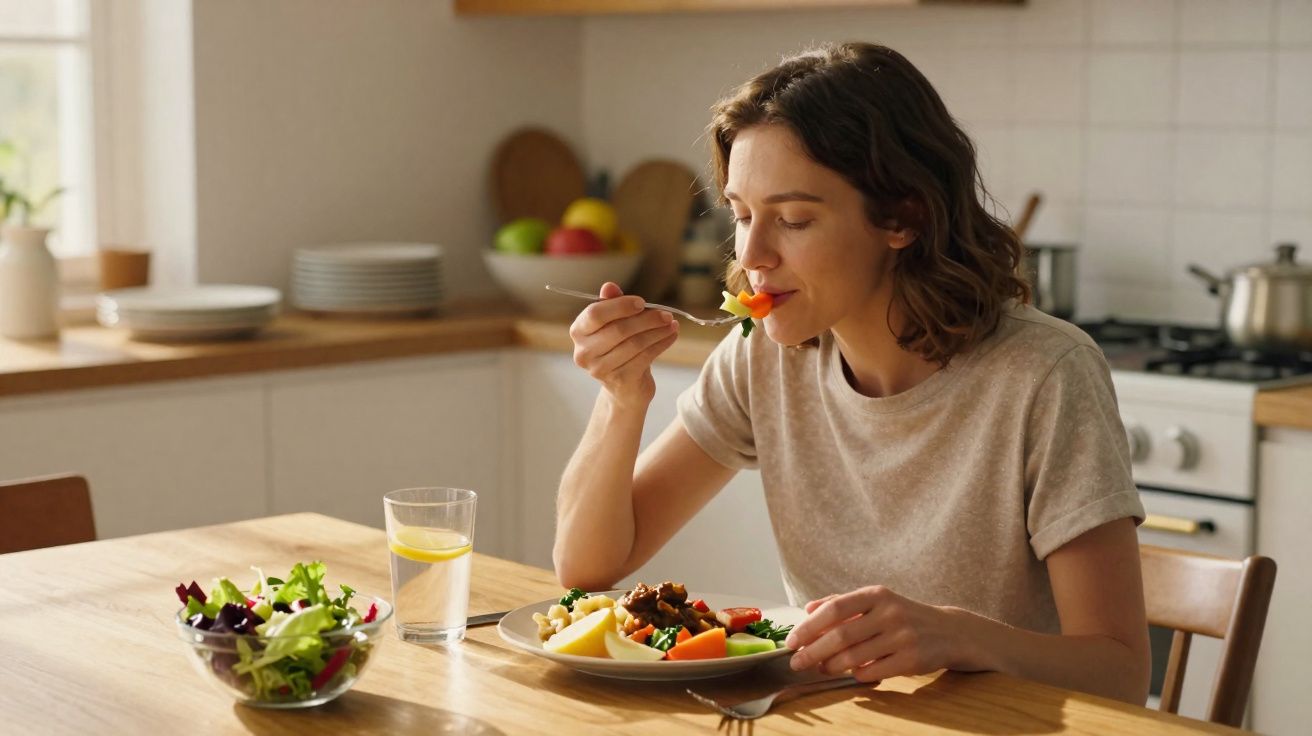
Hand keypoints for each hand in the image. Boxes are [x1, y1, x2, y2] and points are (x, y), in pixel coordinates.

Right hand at [568, 282, 678, 405]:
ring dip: (658, 332)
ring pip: (635, 344)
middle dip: (647, 320)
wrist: (624, 387)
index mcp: (579, 332)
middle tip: (667, 314)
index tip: (642, 302)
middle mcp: (584, 352)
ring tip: (672, 324)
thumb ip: (611, 304)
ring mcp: (600, 369)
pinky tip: (671, 337)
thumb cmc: (618, 348)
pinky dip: (661, 345)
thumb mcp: (614, 324)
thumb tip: (609, 286)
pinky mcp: (619, 380)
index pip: (595, 314)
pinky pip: (645, 357)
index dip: (620, 306)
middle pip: (619, 330)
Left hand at [783, 586, 966, 682]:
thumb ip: (841, 603)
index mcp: (876, 594)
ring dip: (831, 666)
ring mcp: (903, 636)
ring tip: (820, 668)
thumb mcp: (876, 601)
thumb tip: (808, 609)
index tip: (791, 641)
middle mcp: (890, 612)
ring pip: (855, 657)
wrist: (949, 631)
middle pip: (841, 635)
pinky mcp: (912, 659)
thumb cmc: (903, 616)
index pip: (834, 609)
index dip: (809, 627)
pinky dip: (857, 674)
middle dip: (813, 651)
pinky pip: (874, 672)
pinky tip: (850, 673)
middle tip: (797, 662)